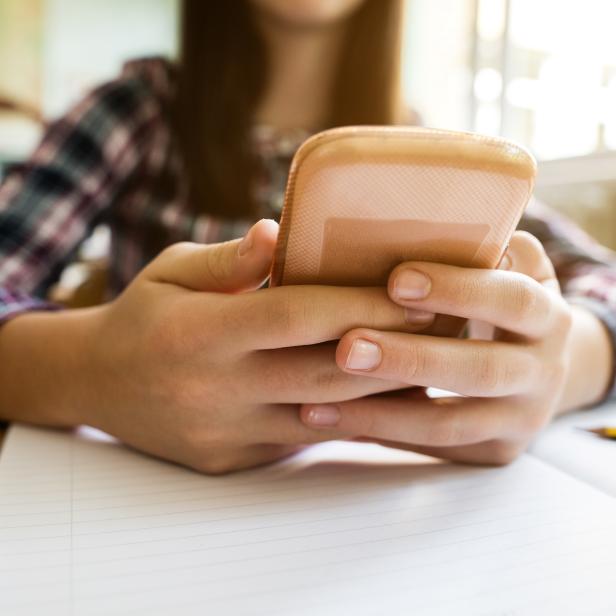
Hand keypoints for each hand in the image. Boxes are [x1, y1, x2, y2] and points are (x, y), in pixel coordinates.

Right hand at [83, 220, 422, 472]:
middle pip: (323, 373)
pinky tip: (386, 398)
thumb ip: (228, 260)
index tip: (412, 291)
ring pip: (325, 417)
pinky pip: (305, 441)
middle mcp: (215, 389)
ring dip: (384, 393)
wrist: (96, 385)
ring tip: (433, 363)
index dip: (358, 303)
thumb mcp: (170, 272)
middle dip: (391, 350)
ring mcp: (227, 433)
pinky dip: (350, 419)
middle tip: (445, 324)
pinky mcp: (235, 460)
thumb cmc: (143, 317)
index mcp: (199, 332)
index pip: (294, 316)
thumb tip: (280, 233)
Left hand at [300, 231, 575, 464]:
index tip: (396, 280)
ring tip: (315, 402)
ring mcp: (520, 419)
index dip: (457, 290)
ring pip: (449, 424)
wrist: (540, 364)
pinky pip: (433, 449)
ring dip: (382, 414)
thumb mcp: (506, 267)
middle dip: (411, 360)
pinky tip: (331, 422)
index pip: (511, 299)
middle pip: (481, 370)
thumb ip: (476, 246)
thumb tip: (407, 222)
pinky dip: (381, 435)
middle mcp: (542, 371)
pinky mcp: (495, 450)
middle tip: (348, 349)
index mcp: (546, 314)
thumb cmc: (502, 299)